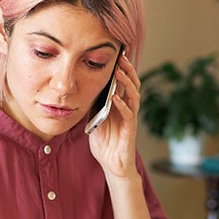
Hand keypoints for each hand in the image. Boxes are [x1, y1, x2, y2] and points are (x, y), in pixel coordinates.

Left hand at [88, 53, 140, 178]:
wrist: (111, 164)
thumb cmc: (105, 143)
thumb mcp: (95, 120)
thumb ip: (94, 106)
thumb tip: (84, 89)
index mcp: (120, 105)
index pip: (124, 82)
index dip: (122, 69)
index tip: (117, 54)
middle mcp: (127, 109)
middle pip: (132, 84)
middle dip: (128, 70)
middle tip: (122, 56)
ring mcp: (130, 118)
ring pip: (134, 95)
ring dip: (127, 83)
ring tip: (119, 72)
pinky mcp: (130, 130)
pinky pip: (129, 114)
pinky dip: (122, 105)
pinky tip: (116, 98)